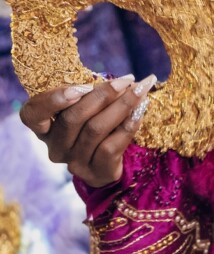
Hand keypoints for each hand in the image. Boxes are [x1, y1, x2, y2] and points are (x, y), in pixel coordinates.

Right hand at [19, 73, 155, 186]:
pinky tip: (139, 112)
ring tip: (141, 91)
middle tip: (127, 80)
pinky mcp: (95, 173)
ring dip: (121, 106)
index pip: (32, 114)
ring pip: (95, 130)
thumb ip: (94, 93)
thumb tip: (125, 80)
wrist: (113, 159)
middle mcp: (56, 147)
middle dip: (103, 94)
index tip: (82, 87)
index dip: (52, 100)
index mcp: (46, 127)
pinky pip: (110, 147)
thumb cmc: (99, 121)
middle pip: (72, 118)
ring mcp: (74, 163)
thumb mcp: (90, 105)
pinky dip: (127, 126)